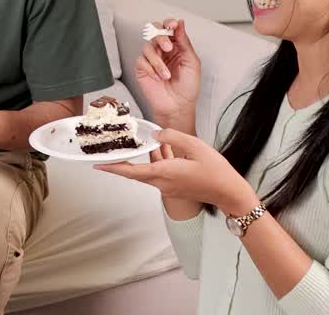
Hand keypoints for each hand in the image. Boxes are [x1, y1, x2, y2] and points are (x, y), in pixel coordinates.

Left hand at [95, 129, 258, 213]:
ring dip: (140, 161)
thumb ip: (173, 137)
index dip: (113, 168)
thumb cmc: (217, 171)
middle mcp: (163, 183)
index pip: (132, 171)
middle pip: (135, 173)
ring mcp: (168, 187)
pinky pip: (158, 174)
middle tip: (106, 154)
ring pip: (147, 172)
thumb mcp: (196, 146)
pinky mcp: (175, 188)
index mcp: (165, 173)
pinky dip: (156, 162)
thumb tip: (156, 133)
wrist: (230, 193)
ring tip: (134, 147)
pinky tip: (161, 150)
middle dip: (120, 164)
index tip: (98, 165)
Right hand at [134, 18, 202, 131]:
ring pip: (147, 47)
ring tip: (166, 74)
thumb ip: (184, 42)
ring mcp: (152, 59)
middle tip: (168, 47)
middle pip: (154, 31)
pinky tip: (158, 78)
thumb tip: (180, 24)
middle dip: (160, 37)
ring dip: (158, 61)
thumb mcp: (192, 62)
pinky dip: (151, 69)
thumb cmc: (188, 87)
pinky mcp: (142, 68)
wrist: (178, 106)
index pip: (169, 28)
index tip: (172, 24)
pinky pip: (141, 61)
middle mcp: (163, 50)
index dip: (169, 23)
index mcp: (176, 46)